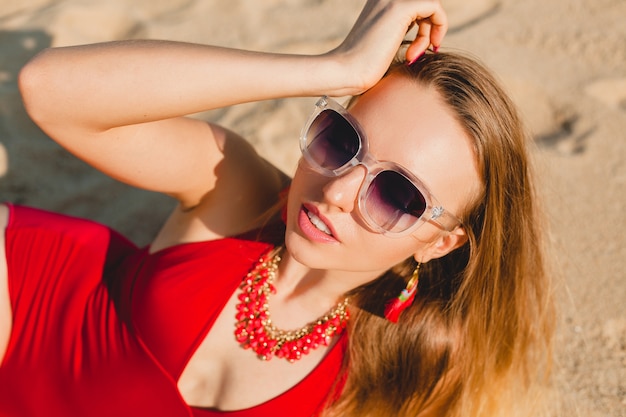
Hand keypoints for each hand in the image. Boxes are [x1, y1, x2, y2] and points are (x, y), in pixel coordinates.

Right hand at [329, 0, 446, 94]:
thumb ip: (399, 33)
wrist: (347, 73)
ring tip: (415, 55)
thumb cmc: (362, 68)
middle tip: (418, 53)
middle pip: (423, 6)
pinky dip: (438, 27)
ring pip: (430, 5)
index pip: (414, 9)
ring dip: (430, 32)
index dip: (423, 26)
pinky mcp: (400, 8)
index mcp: (379, 3)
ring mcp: (391, 0)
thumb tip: (424, 35)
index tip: (419, 49)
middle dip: (428, 28)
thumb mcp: (384, 45)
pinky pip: (434, 7)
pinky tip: (422, 49)